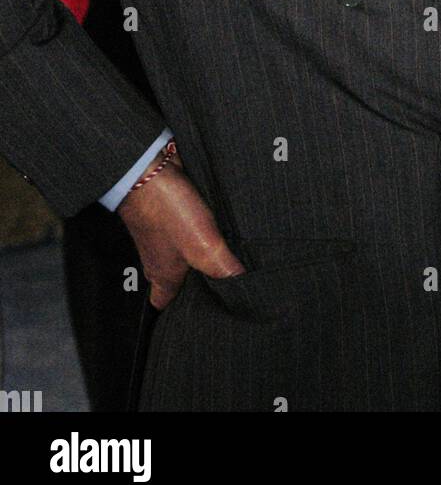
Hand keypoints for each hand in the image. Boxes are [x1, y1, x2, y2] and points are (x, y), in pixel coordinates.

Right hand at [118, 146, 244, 308]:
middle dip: (199, 281)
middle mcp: (162, 257)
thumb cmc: (166, 212)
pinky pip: (189, 224)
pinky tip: (224, 223)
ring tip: (231, 254)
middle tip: (224, 282)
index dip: (178, 313)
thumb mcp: (203, 247)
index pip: (164, 305)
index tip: (199, 316)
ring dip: (205, 251)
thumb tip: (248, 287)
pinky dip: (204, 225)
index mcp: (163, 275)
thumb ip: (224, 269)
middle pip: (178, 278)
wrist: (148, 168)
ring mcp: (165, 233)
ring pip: (186, 250)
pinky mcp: (173, 210)